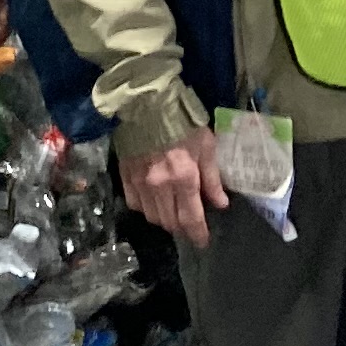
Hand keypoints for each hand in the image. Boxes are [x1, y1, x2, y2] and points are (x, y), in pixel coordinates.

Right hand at [125, 133, 225, 251]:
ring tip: (173, 213)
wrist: (147, 104)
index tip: (203, 241)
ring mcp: (140, 183)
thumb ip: (212, 178)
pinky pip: (135, 204)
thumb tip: (221, 204)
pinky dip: (145, 208)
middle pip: (170, 222)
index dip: (198, 234)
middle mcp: (160, 187)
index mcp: (183, 178)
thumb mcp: (206, 145)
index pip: (191, 218)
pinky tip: (154, 202)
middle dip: (182, 228)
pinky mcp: (125, 177)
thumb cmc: (182, 122)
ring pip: (152, 217)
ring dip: (165, 220)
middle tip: (190, 224)